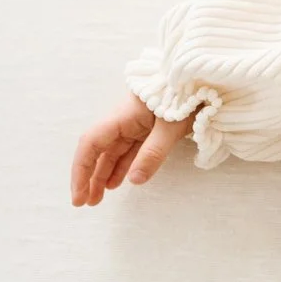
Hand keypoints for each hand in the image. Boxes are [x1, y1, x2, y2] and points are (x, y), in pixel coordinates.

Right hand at [70, 93, 194, 205]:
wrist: (201, 78)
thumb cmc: (184, 96)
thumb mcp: (170, 126)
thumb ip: (153, 153)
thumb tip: (133, 181)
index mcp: (121, 117)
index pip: (91, 145)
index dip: (81, 171)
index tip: (79, 195)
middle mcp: (123, 121)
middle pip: (99, 151)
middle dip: (90, 177)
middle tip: (85, 203)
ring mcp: (136, 124)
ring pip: (114, 153)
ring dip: (105, 174)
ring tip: (98, 198)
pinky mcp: (149, 128)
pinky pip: (130, 150)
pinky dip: (123, 166)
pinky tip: (118, 182)